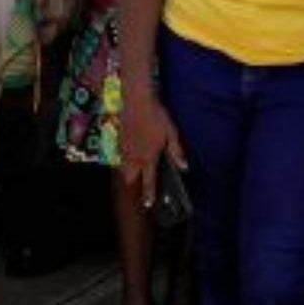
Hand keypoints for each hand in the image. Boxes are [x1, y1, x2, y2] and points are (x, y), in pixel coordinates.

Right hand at [118, 92, 186, 209]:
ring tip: (135, 172)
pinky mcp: (119, 139)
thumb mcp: (171, 132)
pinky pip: (120, 156)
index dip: (148, 194)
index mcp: (148, 156)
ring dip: (128, 172)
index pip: (147, 180)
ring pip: (123, 167)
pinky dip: (124, 160)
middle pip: (129, 178)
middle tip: (138, 187)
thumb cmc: (156, 115)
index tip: (148, 204)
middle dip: (133, 185)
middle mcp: (134, 155)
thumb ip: (176, 151)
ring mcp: (124, 148)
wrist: (136, 99)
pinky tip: (130, 155)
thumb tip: (184, 167)